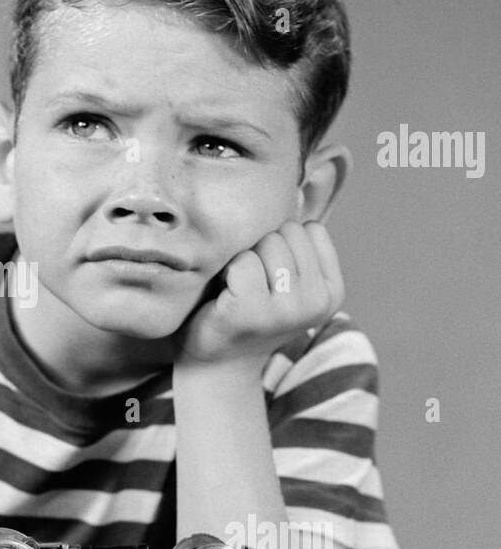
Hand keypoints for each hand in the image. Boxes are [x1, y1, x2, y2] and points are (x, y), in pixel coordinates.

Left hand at [175, 220, 343, 369]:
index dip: (280, 245)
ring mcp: (286, 310)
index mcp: (331, 292)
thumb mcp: (286, 278)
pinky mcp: (252, 312)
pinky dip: (226, 274)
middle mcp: (316, 302)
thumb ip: (298, 243)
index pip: (309, 229)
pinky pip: (241, 261)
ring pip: (265, 243)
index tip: (270, 278)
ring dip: (242, 261)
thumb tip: (305, 182)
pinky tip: (226, 300)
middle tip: (249, 287)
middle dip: (260, 251)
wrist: (216, 366)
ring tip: (238, 292)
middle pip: (286, 232)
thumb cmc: (247, 312)